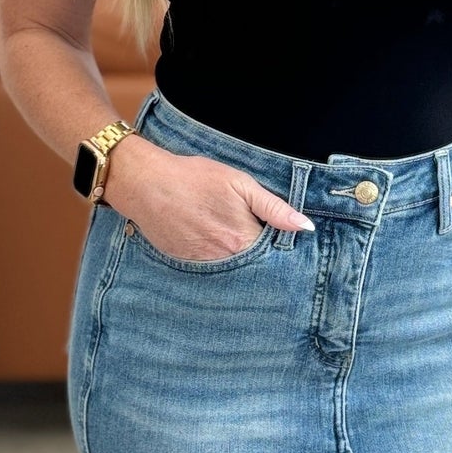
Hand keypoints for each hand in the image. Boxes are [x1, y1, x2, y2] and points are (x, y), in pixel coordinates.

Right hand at [102, 136, 312, 260]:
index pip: (275, 257)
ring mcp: (203, 267)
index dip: (281, 250)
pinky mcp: (185, 266)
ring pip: (232, 273)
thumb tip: (305, 227)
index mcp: (243, 240)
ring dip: (239, 264)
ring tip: (230, 241)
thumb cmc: (195, 178)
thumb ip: (274, 208)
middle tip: (255, 241)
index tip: (282, 243)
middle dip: (261, 261)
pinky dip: (216, 264)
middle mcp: (225, 261)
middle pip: (254, 269)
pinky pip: (209, 272)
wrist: (146, 184)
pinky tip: (213, 246)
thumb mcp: (240, 184)